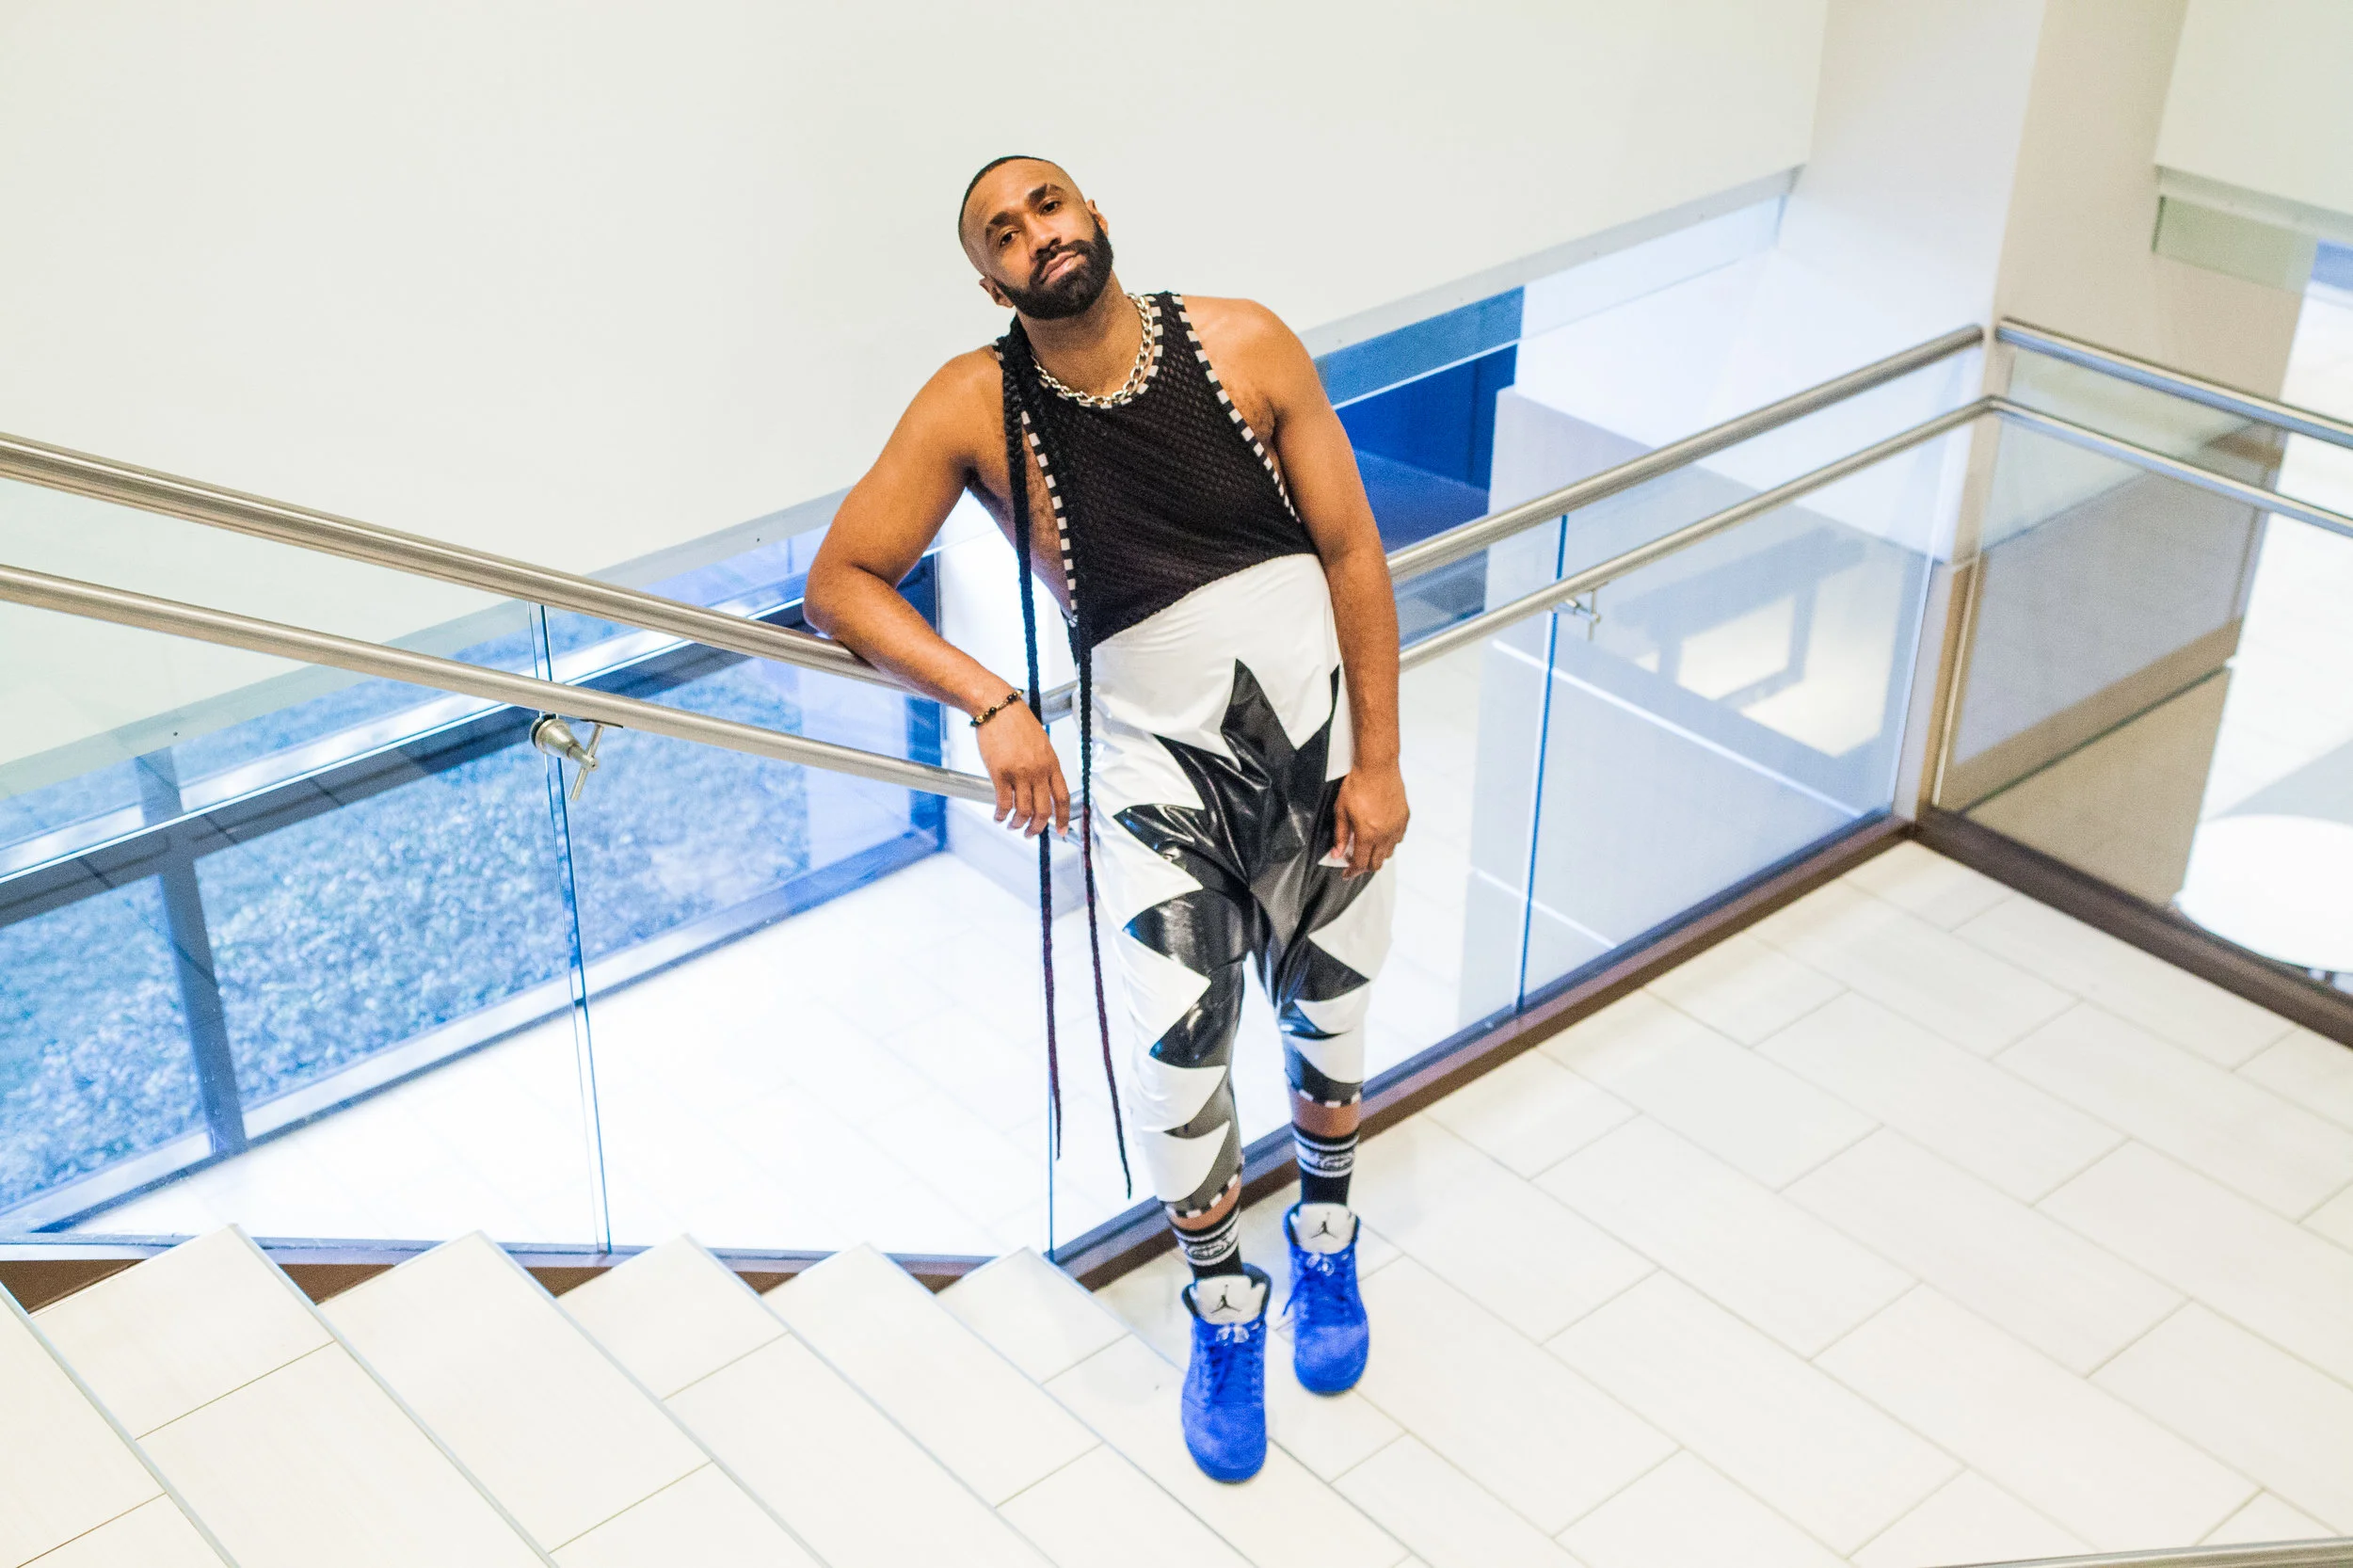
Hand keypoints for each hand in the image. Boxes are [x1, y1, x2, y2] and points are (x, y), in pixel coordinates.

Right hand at [975, 701, 1069, 838]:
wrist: (998, 708)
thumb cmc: (1017, 723)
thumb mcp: (1041, 744)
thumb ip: (1044, 766)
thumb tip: (1043, 788)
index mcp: (1052, 763)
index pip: (1063, 798)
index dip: (1064, 819)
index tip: (1061, 831)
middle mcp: (1038, 771)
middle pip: (1043, 811)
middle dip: (1037, 828)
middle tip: (1030, 833)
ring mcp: (1020, 773)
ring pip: (1023, 811)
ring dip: (1018, 824)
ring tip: (1012, 826)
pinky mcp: (1000, 773)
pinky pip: (1003, 803)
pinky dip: (1001, 815)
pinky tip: (998, 816)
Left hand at [1330, 761, 1407, 877]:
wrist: (1378, 767)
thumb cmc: (1358, 784)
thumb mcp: (1341, 810)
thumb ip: (1341, 835)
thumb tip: (1337, 853)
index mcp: (1368, 834)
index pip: (1361, 863)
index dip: (1352, 872)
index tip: (1347, 874)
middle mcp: (1385, 834)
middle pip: (1377, 863)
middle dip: (1365, 866)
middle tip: (1355, 862)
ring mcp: (1397, 827)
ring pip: (1389, 853)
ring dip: (1377, 854)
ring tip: (1368, 847)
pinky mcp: (1404, 818)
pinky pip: (1398, 839)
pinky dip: (1389, 842)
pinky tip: (1381, 835)